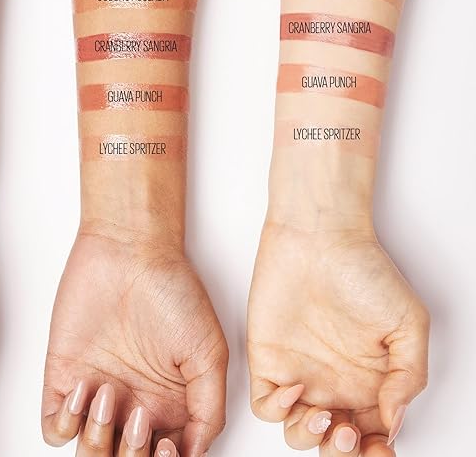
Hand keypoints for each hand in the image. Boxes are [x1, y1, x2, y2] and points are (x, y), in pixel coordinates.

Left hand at [42, 226, 228, 456]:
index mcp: (169, 405)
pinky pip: (55, 429)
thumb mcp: (208, 350)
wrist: (129, 249)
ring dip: (98, 442)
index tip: (167, 445)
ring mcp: (97, 394)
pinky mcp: (64, 376)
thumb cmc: (171, 289)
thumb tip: (195, 453)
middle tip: (141, 419)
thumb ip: (209, 407)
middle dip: (132, 456)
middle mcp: (133, 405)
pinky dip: (67, 424)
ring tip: (110, 395)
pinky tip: (85, 390)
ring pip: (90, 455)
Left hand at [247, 222, 429, 455]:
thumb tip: (393, 422)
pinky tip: (295, 390)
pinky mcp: (267, 359)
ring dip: (310, 439)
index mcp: (369, 382)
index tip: (378, 449)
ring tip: (325, 417)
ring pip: (299, 433)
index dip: (374, 452)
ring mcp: (299, 373)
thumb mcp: (407, 323)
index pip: (371, 436)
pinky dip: (277, 411)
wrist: (319, 237)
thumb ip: (407, 377)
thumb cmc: (364, 272)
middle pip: (333, 443)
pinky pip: (265, 405)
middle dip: (341, 453)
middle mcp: (334, 383)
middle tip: (347, 435)